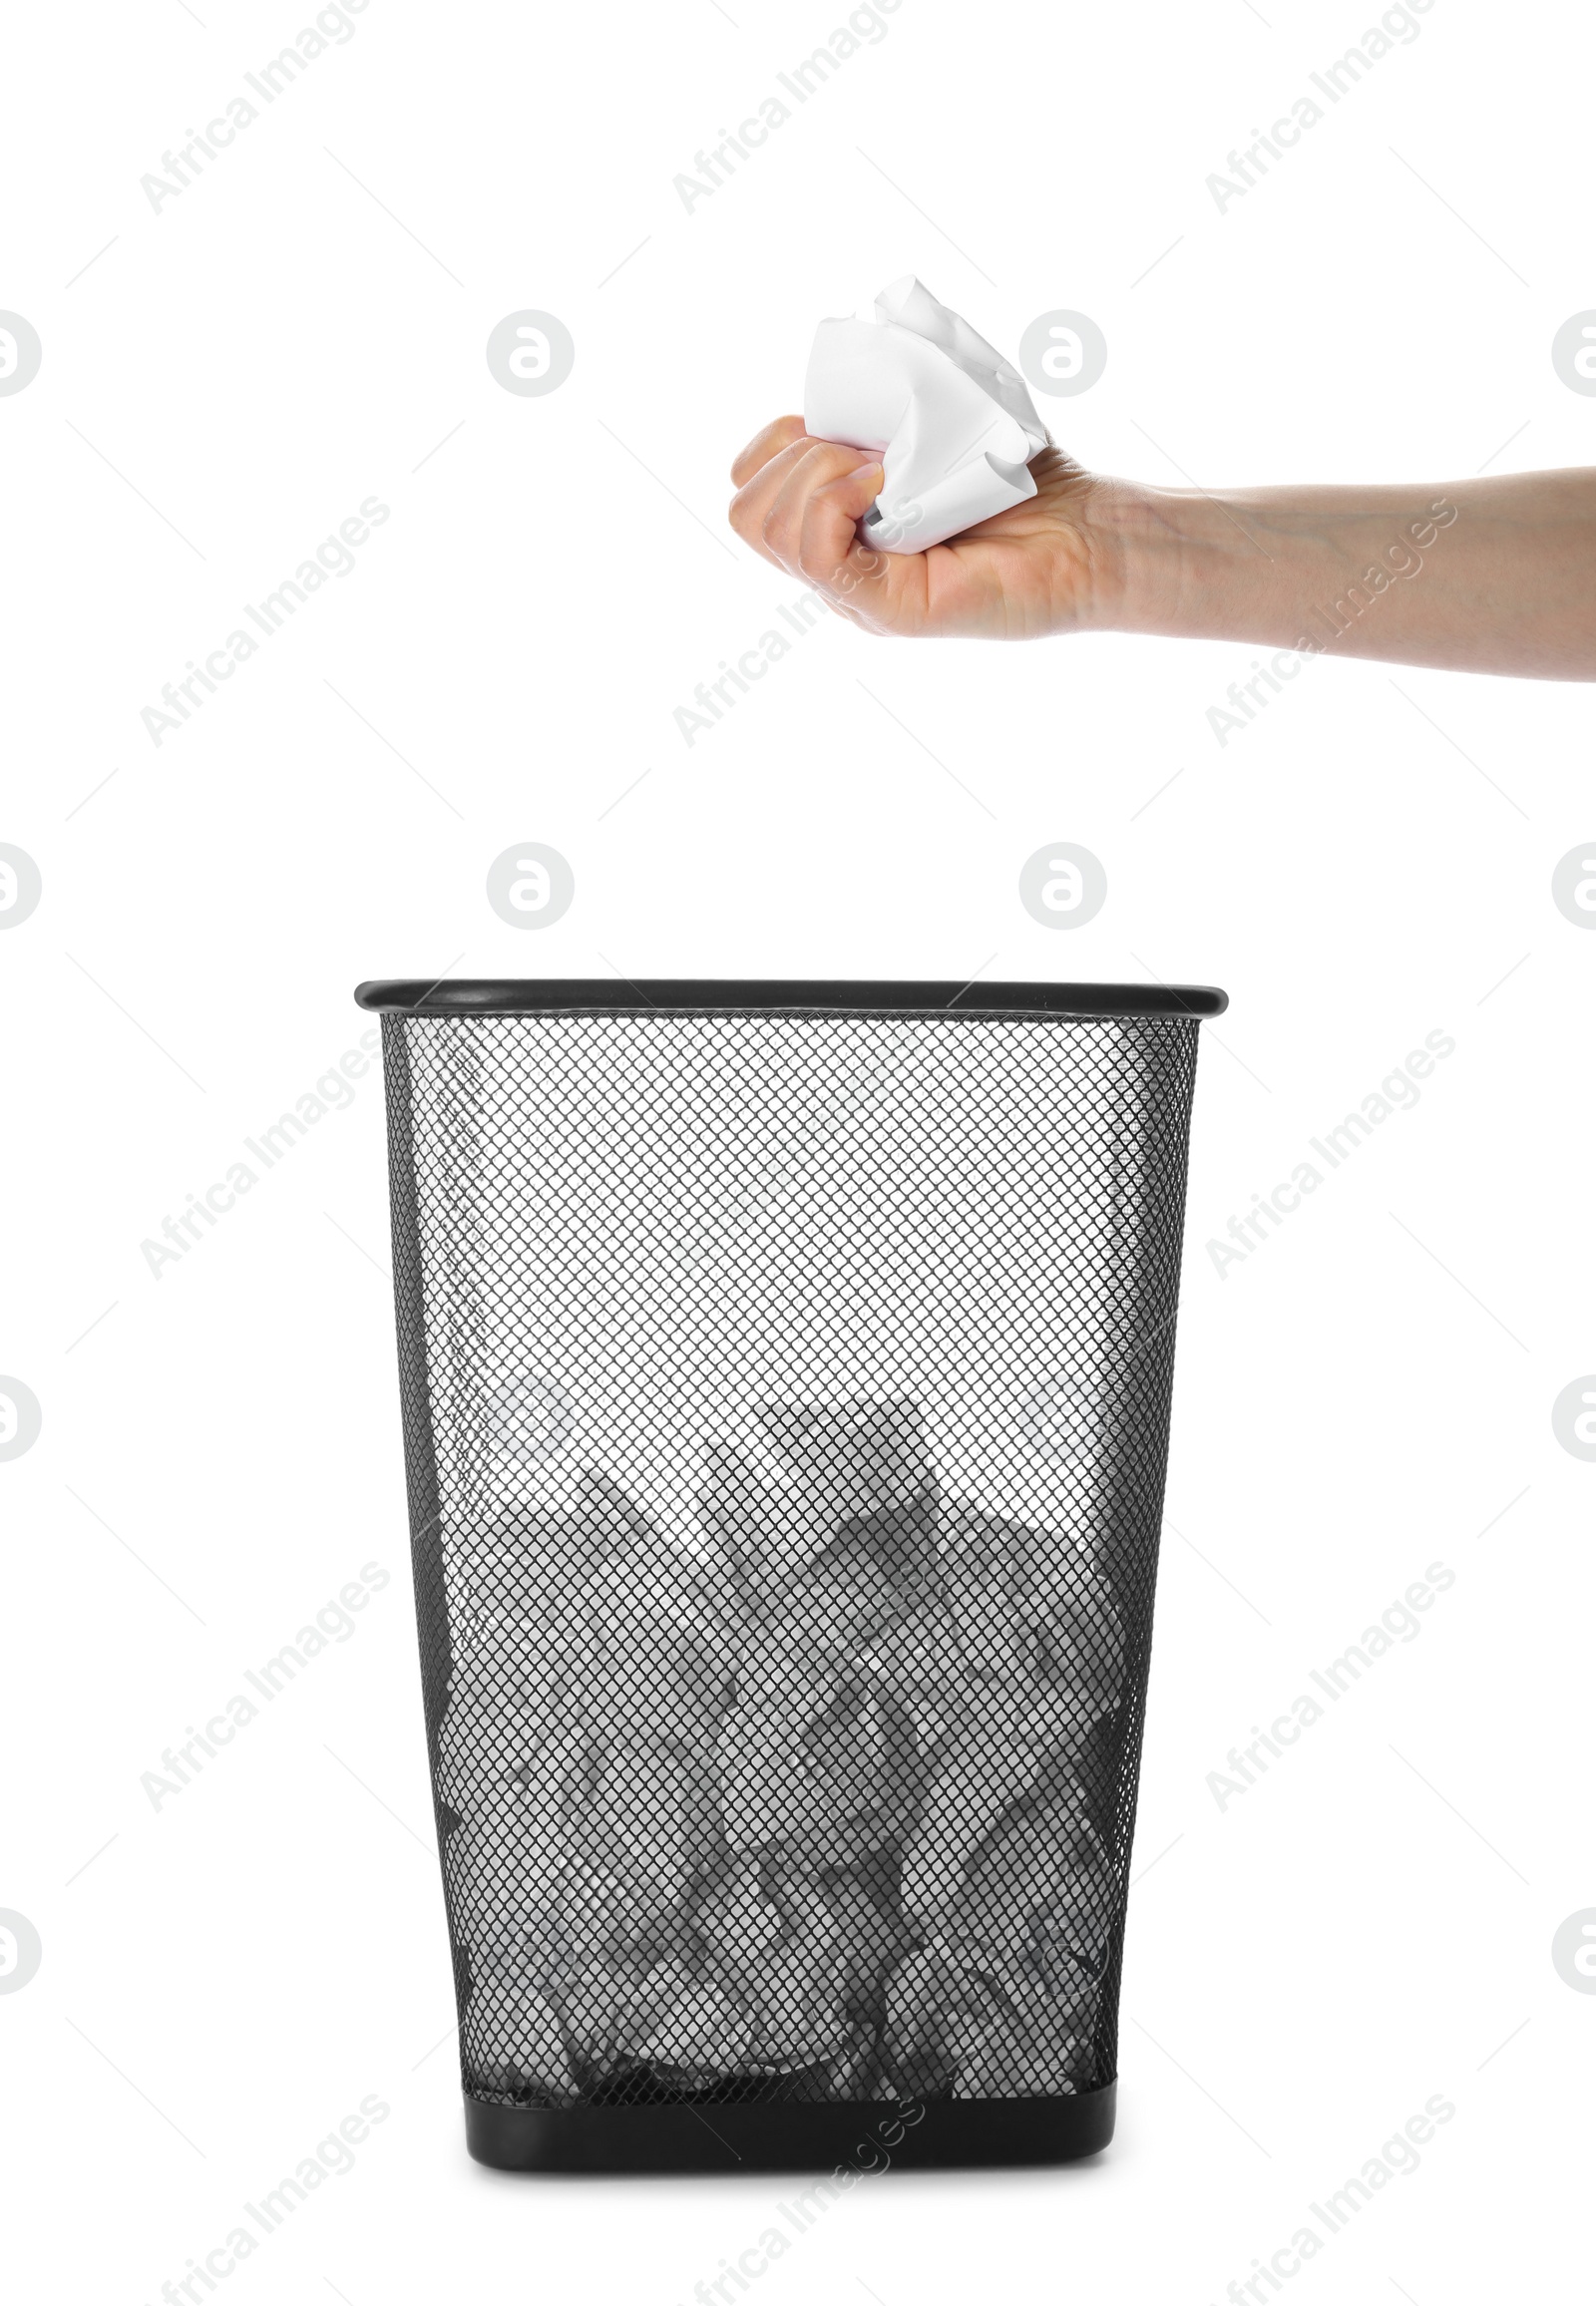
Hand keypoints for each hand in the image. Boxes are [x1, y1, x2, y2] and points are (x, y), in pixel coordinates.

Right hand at [727, 416, 1116, 641]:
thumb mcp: (935, 415)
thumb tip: (846, 362)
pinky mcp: (881, 610)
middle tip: (866, 450)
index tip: (841, 422)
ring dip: (814, 472)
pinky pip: (814, 552)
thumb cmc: (1021, 473)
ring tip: (880, 468)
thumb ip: (881, 398)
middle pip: (743, 510)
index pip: (749, 484)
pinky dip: (835, 500)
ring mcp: (854, 592)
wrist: (1086, 532)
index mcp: (836, 522)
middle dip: (789, 455)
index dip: (777, 440)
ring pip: (765, 528)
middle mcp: (837, 564)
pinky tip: (885, 484)